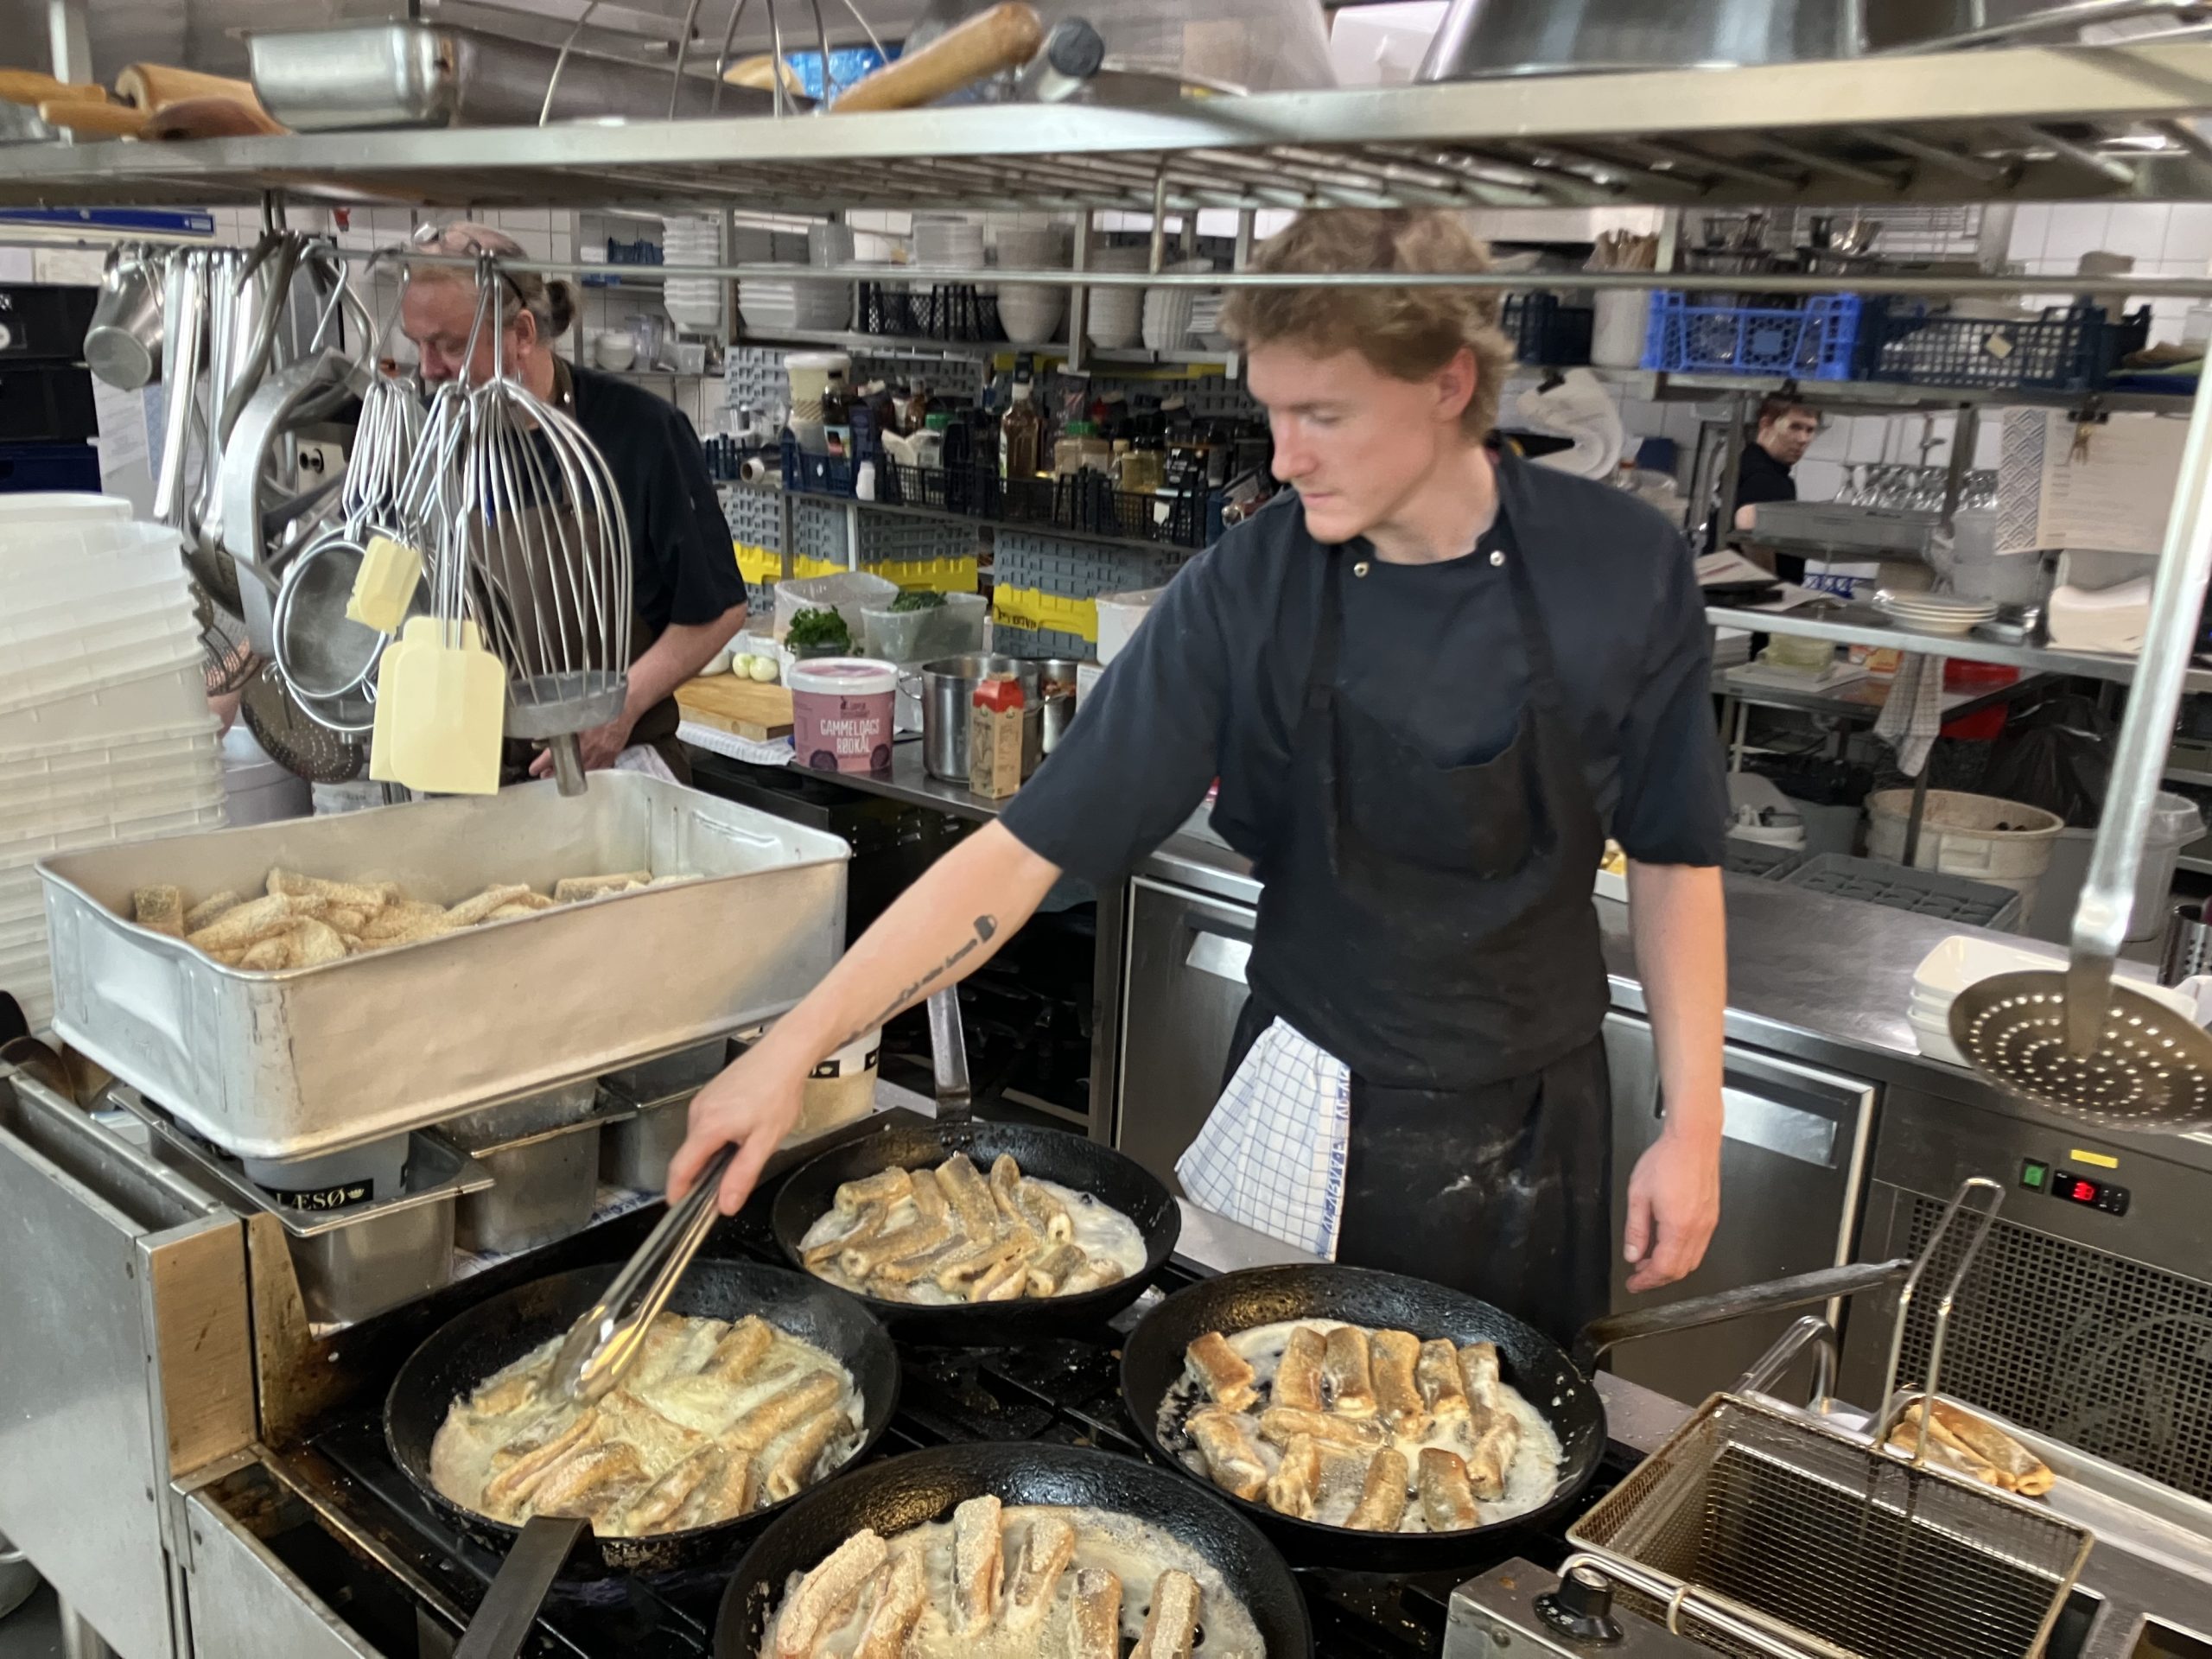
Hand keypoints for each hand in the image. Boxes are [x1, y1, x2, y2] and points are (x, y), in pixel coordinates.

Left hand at [531, 710, 635, 777]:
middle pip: (567, 767)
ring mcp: (600, 755)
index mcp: (575, 739)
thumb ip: (559, 725)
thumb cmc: (601, 707)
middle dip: (555, 772)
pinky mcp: (611, 756)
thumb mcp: (576, 712)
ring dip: (571, 774)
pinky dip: (591, 771)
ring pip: (582, 771)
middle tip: (545, 775)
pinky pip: (599, 768)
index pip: (554, 755)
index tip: (534, 769)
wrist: (624, 708)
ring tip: (563, 776)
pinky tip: (586, 772)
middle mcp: (587, 750)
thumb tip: (542, 734)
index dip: (542, 763)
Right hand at [666, 1037, 808, 1215]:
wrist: (785, 1053)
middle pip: (690, 1154)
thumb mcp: (765, 1141)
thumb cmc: (778, 1093)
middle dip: (703, 1173)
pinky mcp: (711, 1093)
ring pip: (700, 1139)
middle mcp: (698, 1112)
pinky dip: (718, 1136)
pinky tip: (743, 1130)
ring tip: (745, 1149)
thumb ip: (742, 1174)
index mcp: (708, 1127)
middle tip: (727, 1185)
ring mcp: (703, 1100)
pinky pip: (707, 1123)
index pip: (681, 1167)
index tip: (677, 1208)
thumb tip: (725, 1205)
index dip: (677, 1191)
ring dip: (714, 1152)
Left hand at [1623, 1123, 1720, 1293]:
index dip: (1646, 1282)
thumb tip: (1633, 1254)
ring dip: (1670, 1267)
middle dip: (1658, 1278)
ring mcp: (1709, 1224)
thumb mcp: (1638, 1194)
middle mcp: (1698, 1230)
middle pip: (1680, 1270)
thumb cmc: (1667, 1160)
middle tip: (1638, 1276)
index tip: (1633, 1284)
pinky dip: (1682, 1254)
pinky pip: (1699, 1247)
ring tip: (1649, 1260)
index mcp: (1679, 1227)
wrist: (1694, 1139)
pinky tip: (1666, 1245)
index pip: (1663, 1269)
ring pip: (1692, 1261)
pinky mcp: (1712, 1217)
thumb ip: (1635, 1229)